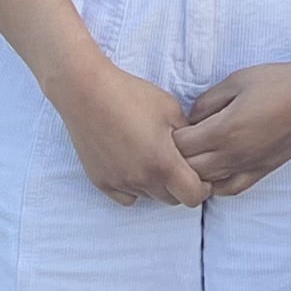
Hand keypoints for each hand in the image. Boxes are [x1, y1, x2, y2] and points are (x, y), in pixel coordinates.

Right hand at [53, 58, 211, 207]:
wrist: (87, 91)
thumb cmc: (131, 95)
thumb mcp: (171, 109)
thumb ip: (189, 136)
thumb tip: (197, 151)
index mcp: (163, 163)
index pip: (194, 196)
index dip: (203, 187)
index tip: (203, 175)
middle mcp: (141, 179)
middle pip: (172, 199)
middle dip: (181, 186)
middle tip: (180, 164)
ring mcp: (119, 183)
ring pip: (150, 197)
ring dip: (157, 185)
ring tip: (153, 158)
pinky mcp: (101, 181)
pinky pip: (126, 196)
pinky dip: (135, 188)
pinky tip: (134, 165)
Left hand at [174, 51, 290, 197]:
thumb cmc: (279, 82)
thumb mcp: (236, 80)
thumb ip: (207, 101)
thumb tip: (191, 119)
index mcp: (224, 130)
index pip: (180, 147)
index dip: (169, 137)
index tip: (169, 125)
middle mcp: (234, 155)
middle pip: (189, 170)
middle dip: (176, 157)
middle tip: (176, 141)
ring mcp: (249, 166)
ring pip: (207, 183)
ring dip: (194, 172)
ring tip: (191, 156)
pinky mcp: (262, 171)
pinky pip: (230, 189)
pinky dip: (215, 184)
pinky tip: (213, 171)